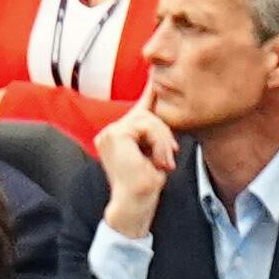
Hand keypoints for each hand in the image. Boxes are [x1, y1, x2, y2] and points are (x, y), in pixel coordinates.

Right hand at [93, 78, 177, 237]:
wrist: (134, 205)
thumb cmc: (146, 186)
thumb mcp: (154, 154)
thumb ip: (155, 135)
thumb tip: (168, 117)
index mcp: (117, 135)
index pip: (139, 109)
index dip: (150, 92)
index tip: (155, 73)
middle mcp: (110, 132)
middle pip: (146, 114)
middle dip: (163, 134)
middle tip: (168, 159)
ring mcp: (110, 133)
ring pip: (147, 119)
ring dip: (162, 141)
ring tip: (163, 163)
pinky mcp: (116, 136)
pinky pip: (146, 126)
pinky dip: (158, 144)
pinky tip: (156, 161)